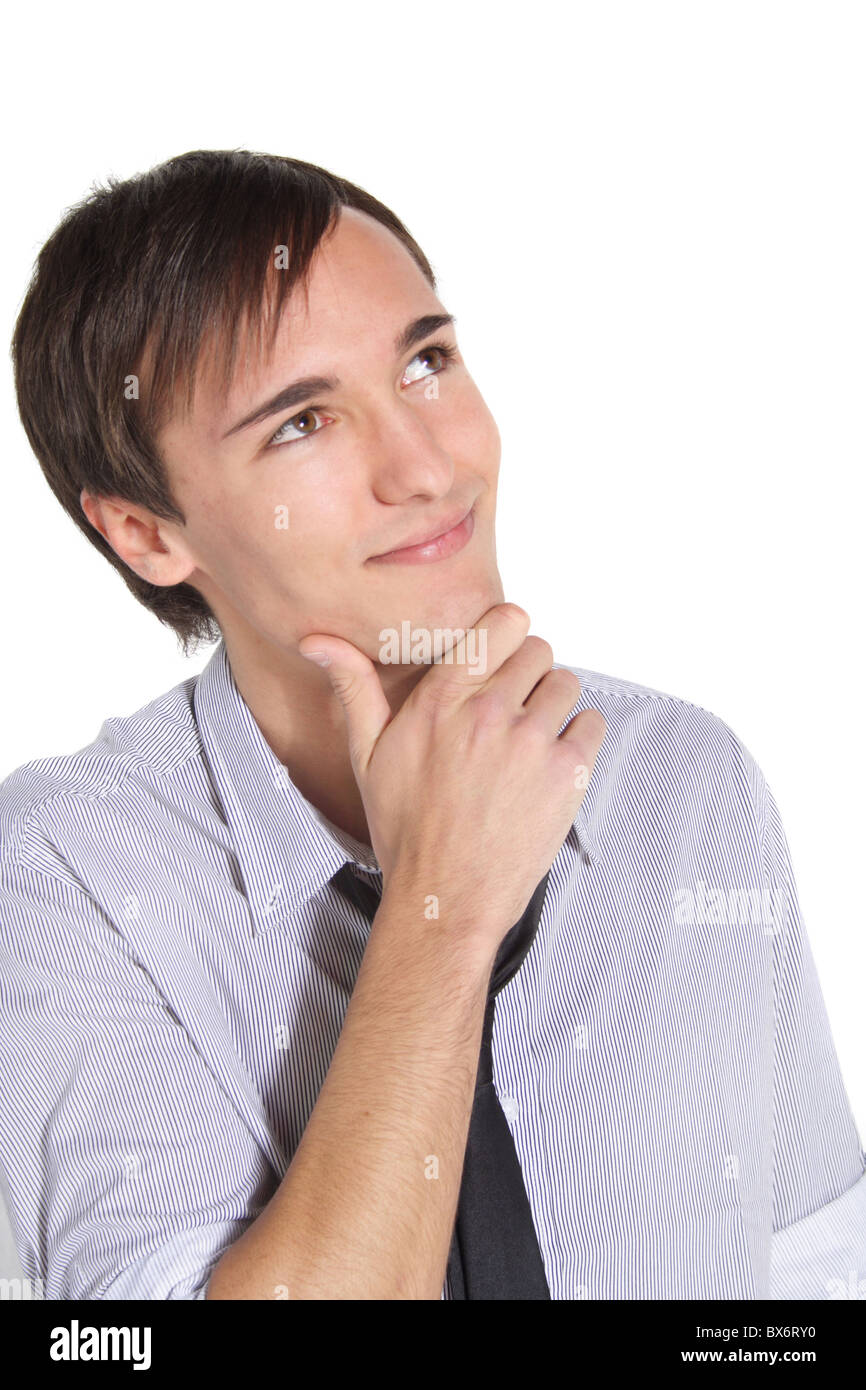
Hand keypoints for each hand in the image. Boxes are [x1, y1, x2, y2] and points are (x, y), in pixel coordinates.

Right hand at [298, 604, 605, 952]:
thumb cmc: (406, 831)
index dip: (507, 634)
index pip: (503, 622)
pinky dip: (579, 736)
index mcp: (442, 699)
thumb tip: (319, 640)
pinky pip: (592, 723)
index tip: (502, 655)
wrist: (445, 897)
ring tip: (530, 740)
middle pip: (538, 650)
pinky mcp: (566, 773)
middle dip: (527, 673)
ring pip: (565, 684)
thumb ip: (353, 687)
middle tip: (511, 710)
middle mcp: (490, 712)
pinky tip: (551, 763)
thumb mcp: (367, 756)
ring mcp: (532, 741)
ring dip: (553, 704)